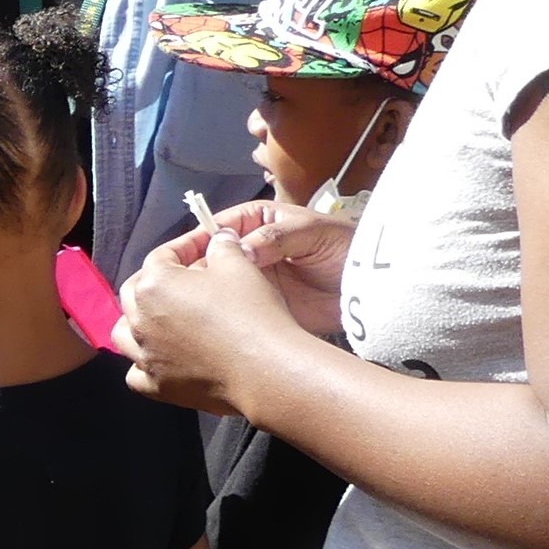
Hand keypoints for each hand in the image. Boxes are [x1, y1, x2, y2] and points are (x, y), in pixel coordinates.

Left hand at [116, 229, 306, 413]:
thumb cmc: (250, 312)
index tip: (207, 243)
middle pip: (135, 293)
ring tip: (164, 317)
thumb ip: (222, 246)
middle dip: (157, 280)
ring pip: (125, 333)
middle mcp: (140, 321)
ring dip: (140, 321)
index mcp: (154, 285)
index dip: (186, 246)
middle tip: (185, 277)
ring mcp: (145, 356)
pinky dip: (145, 364)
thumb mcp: (239, 264)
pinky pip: (137, 373)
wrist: (265, 369)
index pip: (162, 256)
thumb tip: (219, 238)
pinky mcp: (157, 386)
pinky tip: (162, 358)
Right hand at [157, 200, 355, 339]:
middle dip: (194, 274)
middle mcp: (247, 251)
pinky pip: (234, 311)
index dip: (196, 243)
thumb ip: (277, 236)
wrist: (370, 286)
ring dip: (204, 299)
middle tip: (181, 291)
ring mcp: (251, 281)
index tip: (178, 260)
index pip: (215, 230)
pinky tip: (213, 325)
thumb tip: (242, 249)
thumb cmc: (344, 247)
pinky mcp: (259, 307)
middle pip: (208, 261)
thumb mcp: (312, 232)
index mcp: (254, 223)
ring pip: (216, 288)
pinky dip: (222, 318)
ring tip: (192, 311)